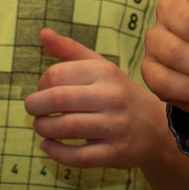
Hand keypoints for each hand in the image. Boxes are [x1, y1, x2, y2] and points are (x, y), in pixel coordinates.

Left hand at [24, 30, 168, 169]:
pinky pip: (77, 156)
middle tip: (32, 110)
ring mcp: (115, 126)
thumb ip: (70, 50)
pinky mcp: (115, 153)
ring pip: (65, 128)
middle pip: (58, 100)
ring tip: (40, 126)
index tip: (42, 90)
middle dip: (35, 106)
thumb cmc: (118, 94)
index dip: (41, 84)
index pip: (57, 74)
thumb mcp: (99, 67)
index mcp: (105, 72)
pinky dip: (56, 152)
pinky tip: (48, 145)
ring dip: (43, 128)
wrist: (156, 128)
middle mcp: (112, 97)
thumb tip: (42, 33)